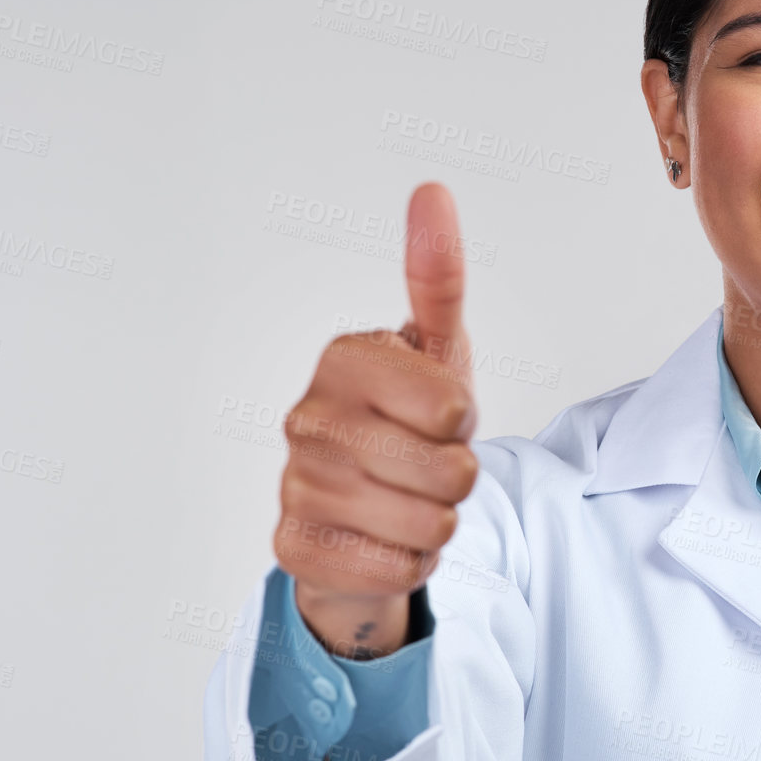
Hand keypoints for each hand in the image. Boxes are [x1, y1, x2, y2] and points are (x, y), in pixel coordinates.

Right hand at [273, 183, 479, 657]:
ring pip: (429, 525)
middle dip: (459, 476)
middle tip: (428, 462)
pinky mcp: (294, 548)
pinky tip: (386, 537)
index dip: (465, 420)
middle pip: (450, 473)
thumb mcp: (436, 350)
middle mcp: (307, 418)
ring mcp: (295, 486)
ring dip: (438, 521)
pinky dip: (410, 561)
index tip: (441, 413)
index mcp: (344, 360)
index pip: (453, 408)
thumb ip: (437, 277)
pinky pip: (398, 568)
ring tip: (408, 499)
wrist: (365, 504)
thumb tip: (431, 191)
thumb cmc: (407, 420)